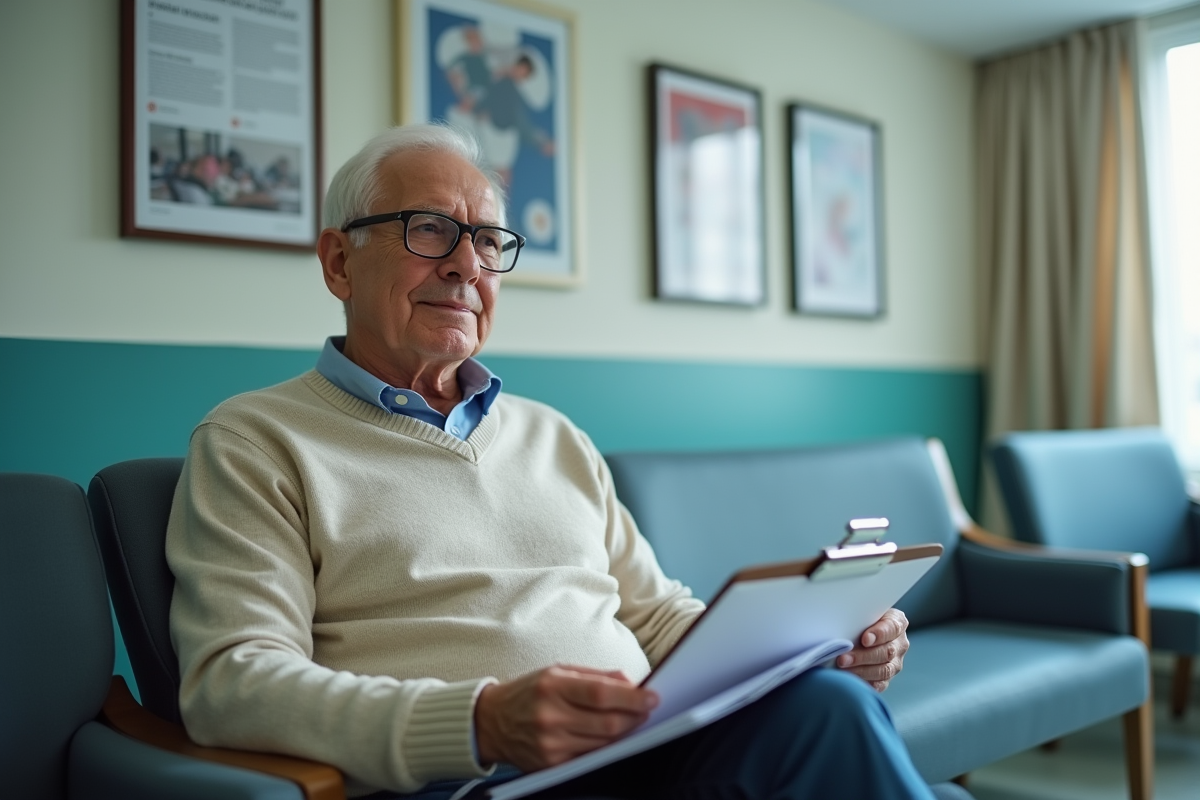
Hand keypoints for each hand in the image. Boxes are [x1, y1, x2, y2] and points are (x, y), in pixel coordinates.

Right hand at [474, 665, 657, 770]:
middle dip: (635, 718)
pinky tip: (612, 738)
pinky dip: (606, 748)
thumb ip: (595, 676)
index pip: (601, 694)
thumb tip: (631, 683)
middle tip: (648, 710)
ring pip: (603, 744)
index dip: (632, 698)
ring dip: (625, 734)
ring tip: (633, 722)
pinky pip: (589, 758)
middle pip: (607, 724)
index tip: (653, 697)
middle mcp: (550, 717)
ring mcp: (549, 745)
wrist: (491, 721)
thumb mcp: (558, 671)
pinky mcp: (550, 765)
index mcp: (552, 686)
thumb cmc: (529, 691)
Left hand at [835, 607, 908, 691]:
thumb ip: (859, 616)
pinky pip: (879, 684)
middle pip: (887, 652)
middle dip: (863, 656)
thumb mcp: (862, 612)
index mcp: (897, 622)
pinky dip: (864, 682)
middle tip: (843, 658)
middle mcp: (900, 643)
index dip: (879, 634)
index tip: (864, 639)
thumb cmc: (860, 619)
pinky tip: (850, 680)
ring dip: (861, 671)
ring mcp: (895, 662)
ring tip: (843, 668)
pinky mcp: (887, 678)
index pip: (892, 627)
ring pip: (884, 670)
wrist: (861, 631)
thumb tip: (840, 623)